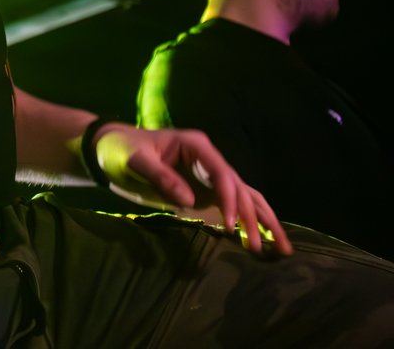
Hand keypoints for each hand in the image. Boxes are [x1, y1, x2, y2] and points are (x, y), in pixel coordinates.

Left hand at [94, 123, 293, 255]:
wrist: (110, 147)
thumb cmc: (121, 150)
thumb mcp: (135, 161)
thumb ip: (161, 178)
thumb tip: (189, 201)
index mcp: (197, 146)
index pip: (223, 175)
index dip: (230, 201)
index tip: (232, 227)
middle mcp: (210, 158)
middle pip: (240, 188)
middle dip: (254, 218)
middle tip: (263, 247)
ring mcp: (210, 174)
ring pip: (245, 196)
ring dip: (264, 221)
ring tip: (283, 248)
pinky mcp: (206, 190)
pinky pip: (234, 204)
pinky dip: (250, 220)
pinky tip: (266, 238)